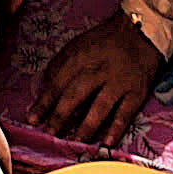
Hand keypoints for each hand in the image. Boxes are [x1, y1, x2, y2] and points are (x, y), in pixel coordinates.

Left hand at [36, 19, 167, 146]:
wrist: (141, 30)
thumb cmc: (104, 40)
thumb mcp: (78, 44)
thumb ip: (60, 65)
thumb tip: (42, 88)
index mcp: (81, 56)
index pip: (58, 82)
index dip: (44, 102)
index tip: (32, 120)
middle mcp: (98, 69)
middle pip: (76, 94)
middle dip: (61, 115)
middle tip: (50, 133)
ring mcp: (118, 82)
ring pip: (100, 106)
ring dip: (87, 125)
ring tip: (76, 141)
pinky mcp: (136, 91)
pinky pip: (125, 113)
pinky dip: (117, 128)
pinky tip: (107, 143)